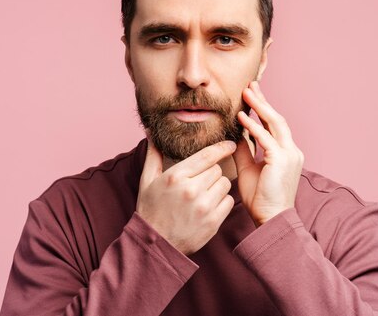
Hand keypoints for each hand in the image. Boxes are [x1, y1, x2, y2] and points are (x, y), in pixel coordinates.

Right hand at [136, 137, 235, 254]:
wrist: (156, 245)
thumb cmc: (151, 210)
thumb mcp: (147, 181)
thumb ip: (153, 155)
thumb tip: (150, 133)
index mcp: (176, 177)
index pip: (207, 155)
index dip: (221, 147)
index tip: (230, 144)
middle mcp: (191, 190)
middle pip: (217, 169)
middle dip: (212, 172)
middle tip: (201, 182)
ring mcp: (203, 207)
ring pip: (225, 184)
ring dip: (218, 186)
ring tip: (204, 194)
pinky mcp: (213, 222)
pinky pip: (228, 201)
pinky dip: (222, 202)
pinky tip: (209, 206)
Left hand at [233, 81, 303, 225]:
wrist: (271, 219)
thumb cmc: (261, 198)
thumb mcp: (249, 168)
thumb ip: (245, 150)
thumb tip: (236, 134)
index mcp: (286, 153)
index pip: (274, 125)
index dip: (263, 109)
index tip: (251, 96)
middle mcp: (291, 150)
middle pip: (277, 119)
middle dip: (263, 101)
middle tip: (250, 85)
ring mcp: (289, 154)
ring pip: (275, 123)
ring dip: (260, 107)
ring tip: (247, 93)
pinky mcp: (282, 160)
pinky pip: (266, 138)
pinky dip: (254, 126)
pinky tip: (242, 117)